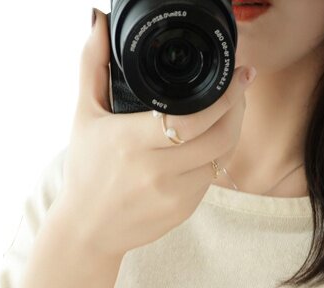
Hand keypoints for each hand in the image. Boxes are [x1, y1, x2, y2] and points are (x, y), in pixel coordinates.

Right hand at [55, 8, 256, 259]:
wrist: (89, 230)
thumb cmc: (87, 171)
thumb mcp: (84, 116)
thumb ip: (92, 65)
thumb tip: (99, 22)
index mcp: (132, 142)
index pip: (193, 118)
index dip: (225, 95)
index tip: (238, 75)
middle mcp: (156, 172)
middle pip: (220, 138)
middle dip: (238, 108)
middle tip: (240, 89)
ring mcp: (174, 195)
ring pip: (221, 159)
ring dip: (232, 132)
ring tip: (229, 111)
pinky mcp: (184, 212)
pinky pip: (210, 179)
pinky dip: (214, 158)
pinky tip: (208, 143)